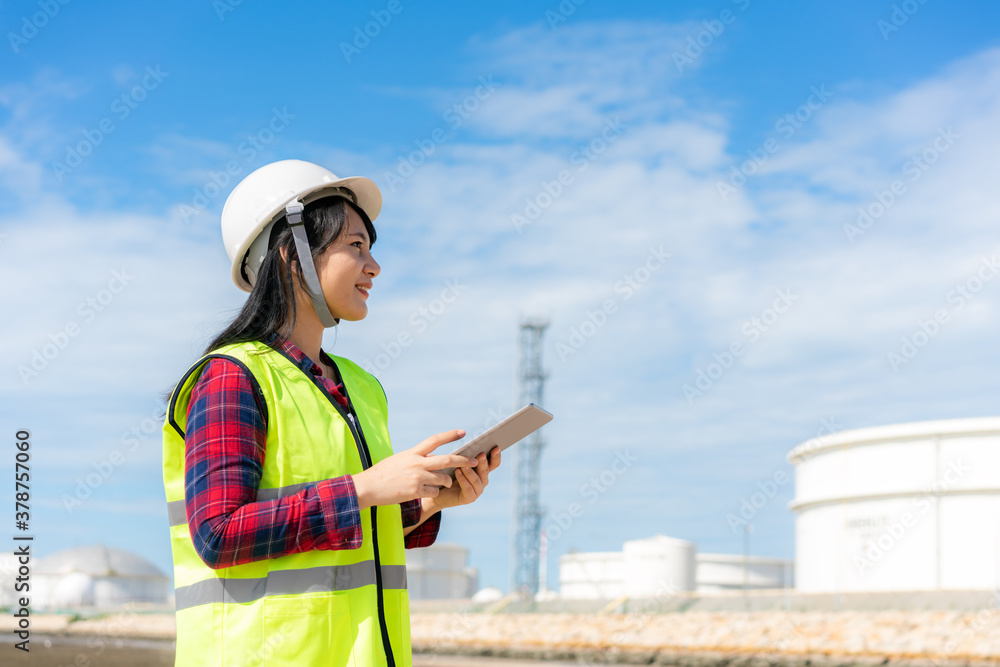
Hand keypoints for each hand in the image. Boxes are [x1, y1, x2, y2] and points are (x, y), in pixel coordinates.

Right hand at [352, 429, 473, 508]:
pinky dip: (432, 492)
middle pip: (446, 459)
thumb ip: (416, 458)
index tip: (463, 432)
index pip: (435, 440)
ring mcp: (417, 477)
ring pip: (443, 478)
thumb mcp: (400, 459)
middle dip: (463, 460)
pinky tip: (423, 492)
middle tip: (474, 461)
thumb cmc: (383, 473)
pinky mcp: (415, 490)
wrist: (368, 487)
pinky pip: (433, 491)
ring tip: (445, 482)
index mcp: (413, 452)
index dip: (450, 435)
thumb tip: (432, 459)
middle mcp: (417, 463)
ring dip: (446, 481)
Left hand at [425, 446, 500, 512]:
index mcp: (483, 470)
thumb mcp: (459, 463)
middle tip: (481, 454)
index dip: (496, 456)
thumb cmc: (449, 474)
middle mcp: (483, 480)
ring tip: (464, 465)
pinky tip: (458, 472)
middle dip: (483, 462)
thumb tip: (470, 445)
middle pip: (486, 470)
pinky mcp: (470, 498)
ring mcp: (478, 490)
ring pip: (476, 479)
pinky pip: (468, 488)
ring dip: (470, 471)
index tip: (496, 447)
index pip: (494, 463)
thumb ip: (465, 457)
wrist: (439, 492)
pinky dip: (463, 479)